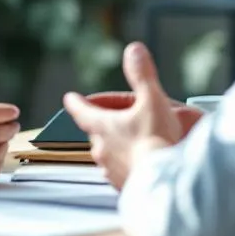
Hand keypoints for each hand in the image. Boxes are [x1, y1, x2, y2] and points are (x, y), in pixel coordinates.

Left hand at [63, 42, 182, 189]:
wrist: (165, 182)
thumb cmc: (157, 141)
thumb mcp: (152, 100)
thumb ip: (142, 74)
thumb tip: (133, 49)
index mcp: (102, 126)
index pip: (82, 111)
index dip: (76, 103)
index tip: (70, 98)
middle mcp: (100, 149)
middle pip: (95, 132)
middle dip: (103, 124)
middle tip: (116, 118)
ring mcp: (110, 170)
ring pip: (106, 153)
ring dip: (115, 146)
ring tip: (132, 142)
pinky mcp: (122, 186)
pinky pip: (119, 171)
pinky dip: (126, 165)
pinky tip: (139, 164)